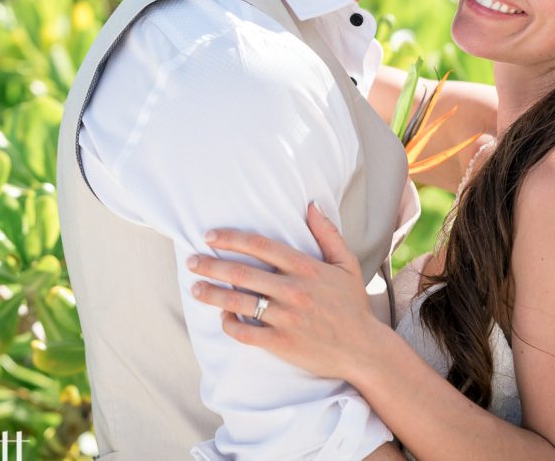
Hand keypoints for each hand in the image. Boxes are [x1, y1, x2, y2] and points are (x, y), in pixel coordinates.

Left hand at [187, 204, 383, 380]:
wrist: (363, 349)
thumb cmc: (352, 305)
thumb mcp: (346, 264)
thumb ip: (327, 233)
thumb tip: (311, 204)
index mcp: (305, 267)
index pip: (260, 245)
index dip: (231, 238)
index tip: (210, 236)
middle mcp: (293, 290)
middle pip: (241, 272)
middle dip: (211, 265)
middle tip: (191, 261)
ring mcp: (286, 317)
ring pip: (238, 302)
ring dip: (212, 294)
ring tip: (195, 289)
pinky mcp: (282, 343)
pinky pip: (246, 333)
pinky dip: (230, 325)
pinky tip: (222, 318)